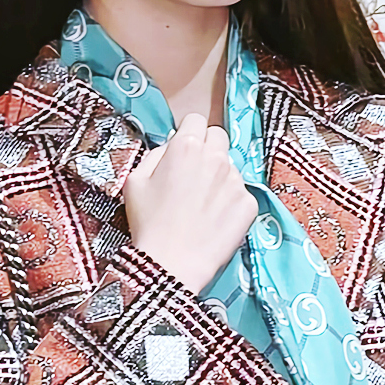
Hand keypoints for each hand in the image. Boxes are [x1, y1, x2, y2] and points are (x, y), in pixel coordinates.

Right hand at [123, 112, 257, 294]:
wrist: (171, 264)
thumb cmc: (148, 223)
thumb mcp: (135, 181)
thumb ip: (155, 154)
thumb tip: (170, 147)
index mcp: (186, 147)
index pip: (196, 120)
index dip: (188, 133)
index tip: (183, 149)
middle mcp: (216, 158)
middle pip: (219, 136)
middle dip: (208, 147)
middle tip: (194, 172)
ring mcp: (236, 181)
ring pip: (230, 166)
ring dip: (219, 176)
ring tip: (202, 203)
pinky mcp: (249, 204)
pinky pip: (241, 193)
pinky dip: (230, 202)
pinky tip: (214, 219)